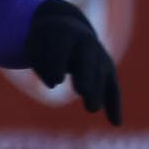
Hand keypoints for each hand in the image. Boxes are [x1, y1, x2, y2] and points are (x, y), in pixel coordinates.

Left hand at [25, 0, 121, 125]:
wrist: (65, 25)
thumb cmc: (44, 41)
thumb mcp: (33, 47)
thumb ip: (40, 62)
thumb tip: (54, 82)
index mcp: (64, 31)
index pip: (61, 50)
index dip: (58, 65)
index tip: (56, 81)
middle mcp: (85, 40)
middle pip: (87, 59)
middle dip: (86, 75)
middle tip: (83, 91)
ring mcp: (99, 54)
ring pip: (101, 72)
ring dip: (97, 90)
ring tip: (91, 108)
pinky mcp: (107, 68)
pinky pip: (113, 86)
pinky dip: (114, 103)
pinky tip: (115, 123)